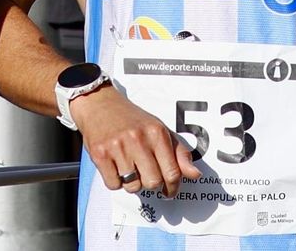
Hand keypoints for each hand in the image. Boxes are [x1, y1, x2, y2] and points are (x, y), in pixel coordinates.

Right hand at [70, 85, 201, 197]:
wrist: (100, 104)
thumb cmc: (132, 120)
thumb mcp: (160, 130)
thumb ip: (180, 153)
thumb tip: (196, 174)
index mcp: (157, 133)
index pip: (173, 172)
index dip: (173, 187)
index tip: (169, 190)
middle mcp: (138, 139)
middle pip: (153, 182)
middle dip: (151, 183)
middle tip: (146, 174)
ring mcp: (118, 147)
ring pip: (133, 186)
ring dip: (132, 182)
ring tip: (130, 166)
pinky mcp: (100, 154)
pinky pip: (113, 185)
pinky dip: (116, 181)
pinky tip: (116, 166)